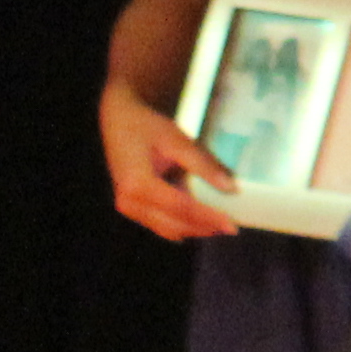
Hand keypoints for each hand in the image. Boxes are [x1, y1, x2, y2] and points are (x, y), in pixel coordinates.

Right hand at [99, 78, 240, 241]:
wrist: (118, 122)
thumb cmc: (146, 126)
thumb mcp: (176, 140)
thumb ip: (202, 164)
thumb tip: (230, 187)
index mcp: (137, 185)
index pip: (180, 208)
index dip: (207, 218)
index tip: (231, 225)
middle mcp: (130, 202)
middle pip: (174, 225)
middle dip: (203, 228)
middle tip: (232, 227)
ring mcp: (129, 208)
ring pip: (167, 229)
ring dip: (194, 229)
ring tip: (220, 225)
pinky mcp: (133, 208)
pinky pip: (160, 223)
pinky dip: (182, 224)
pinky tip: (202, 220)